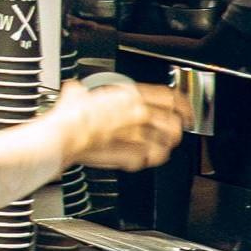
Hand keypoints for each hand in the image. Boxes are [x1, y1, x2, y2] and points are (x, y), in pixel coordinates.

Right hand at [56, 78, 187, 171]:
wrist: (66, 134)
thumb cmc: (70, 115)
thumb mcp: (76, 94)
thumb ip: (80, 92)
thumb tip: (74, 91)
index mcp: (130, 96)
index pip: (170, 96)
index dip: (182, 104)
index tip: (183, 110)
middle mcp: (140, 114)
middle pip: (174, 122)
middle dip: (177, 129)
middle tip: (175, 132)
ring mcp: (139, 135)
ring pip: (167, 142)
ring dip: (166, 145)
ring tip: (162, 148)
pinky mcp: (133, 154)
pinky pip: (151, 159)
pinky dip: (150, 160)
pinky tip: (145, 160)